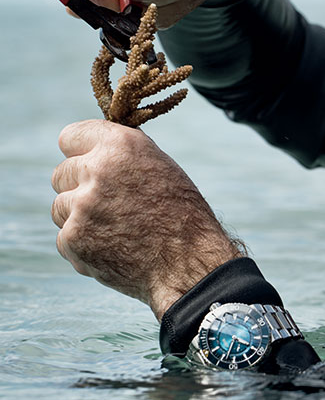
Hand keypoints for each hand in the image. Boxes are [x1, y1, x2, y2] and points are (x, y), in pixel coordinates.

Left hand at [51, 120, 243, 319]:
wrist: (188, 263)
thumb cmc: (182, 215)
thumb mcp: (161, 168)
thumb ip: (124, 156)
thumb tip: (96, 151)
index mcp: (121, 146)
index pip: (70, 136)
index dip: (80, 152)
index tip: (87, 164)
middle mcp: (97, 170)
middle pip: (61, 173)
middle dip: (78, 187)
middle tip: (109, 205)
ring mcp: (82, 206)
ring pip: (60, 206)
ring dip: (79, 217)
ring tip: (117, 230)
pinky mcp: (73, 238)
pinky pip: (65, 237)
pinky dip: (84, 245)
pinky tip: (114, 249)